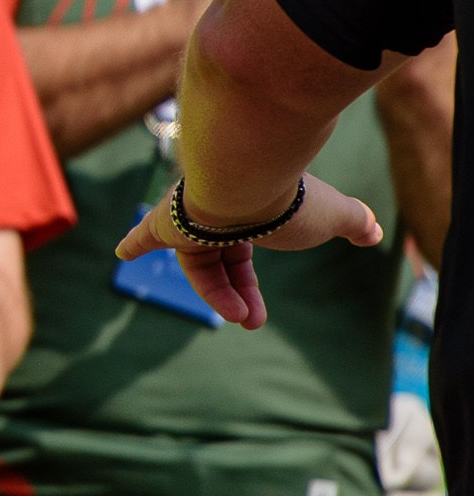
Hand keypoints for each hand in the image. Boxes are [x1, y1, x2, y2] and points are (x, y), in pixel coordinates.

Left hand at [113, 175, 382, 328]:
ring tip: (242, 318)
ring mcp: (191, 217)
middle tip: (250, 321)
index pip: (242, 254)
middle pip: (221, 262)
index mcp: (250, 212)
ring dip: (216, 294)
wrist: (254, 174)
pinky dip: (135, 242)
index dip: (246, 285)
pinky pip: (147, 233)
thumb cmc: (292, 198)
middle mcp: (217, 211)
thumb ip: (353, 221)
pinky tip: (120, 252)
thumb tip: (374, 230)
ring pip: (198, 263)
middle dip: (236, 295)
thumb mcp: (333, 215)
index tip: (252, 313)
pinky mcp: (170, 221)